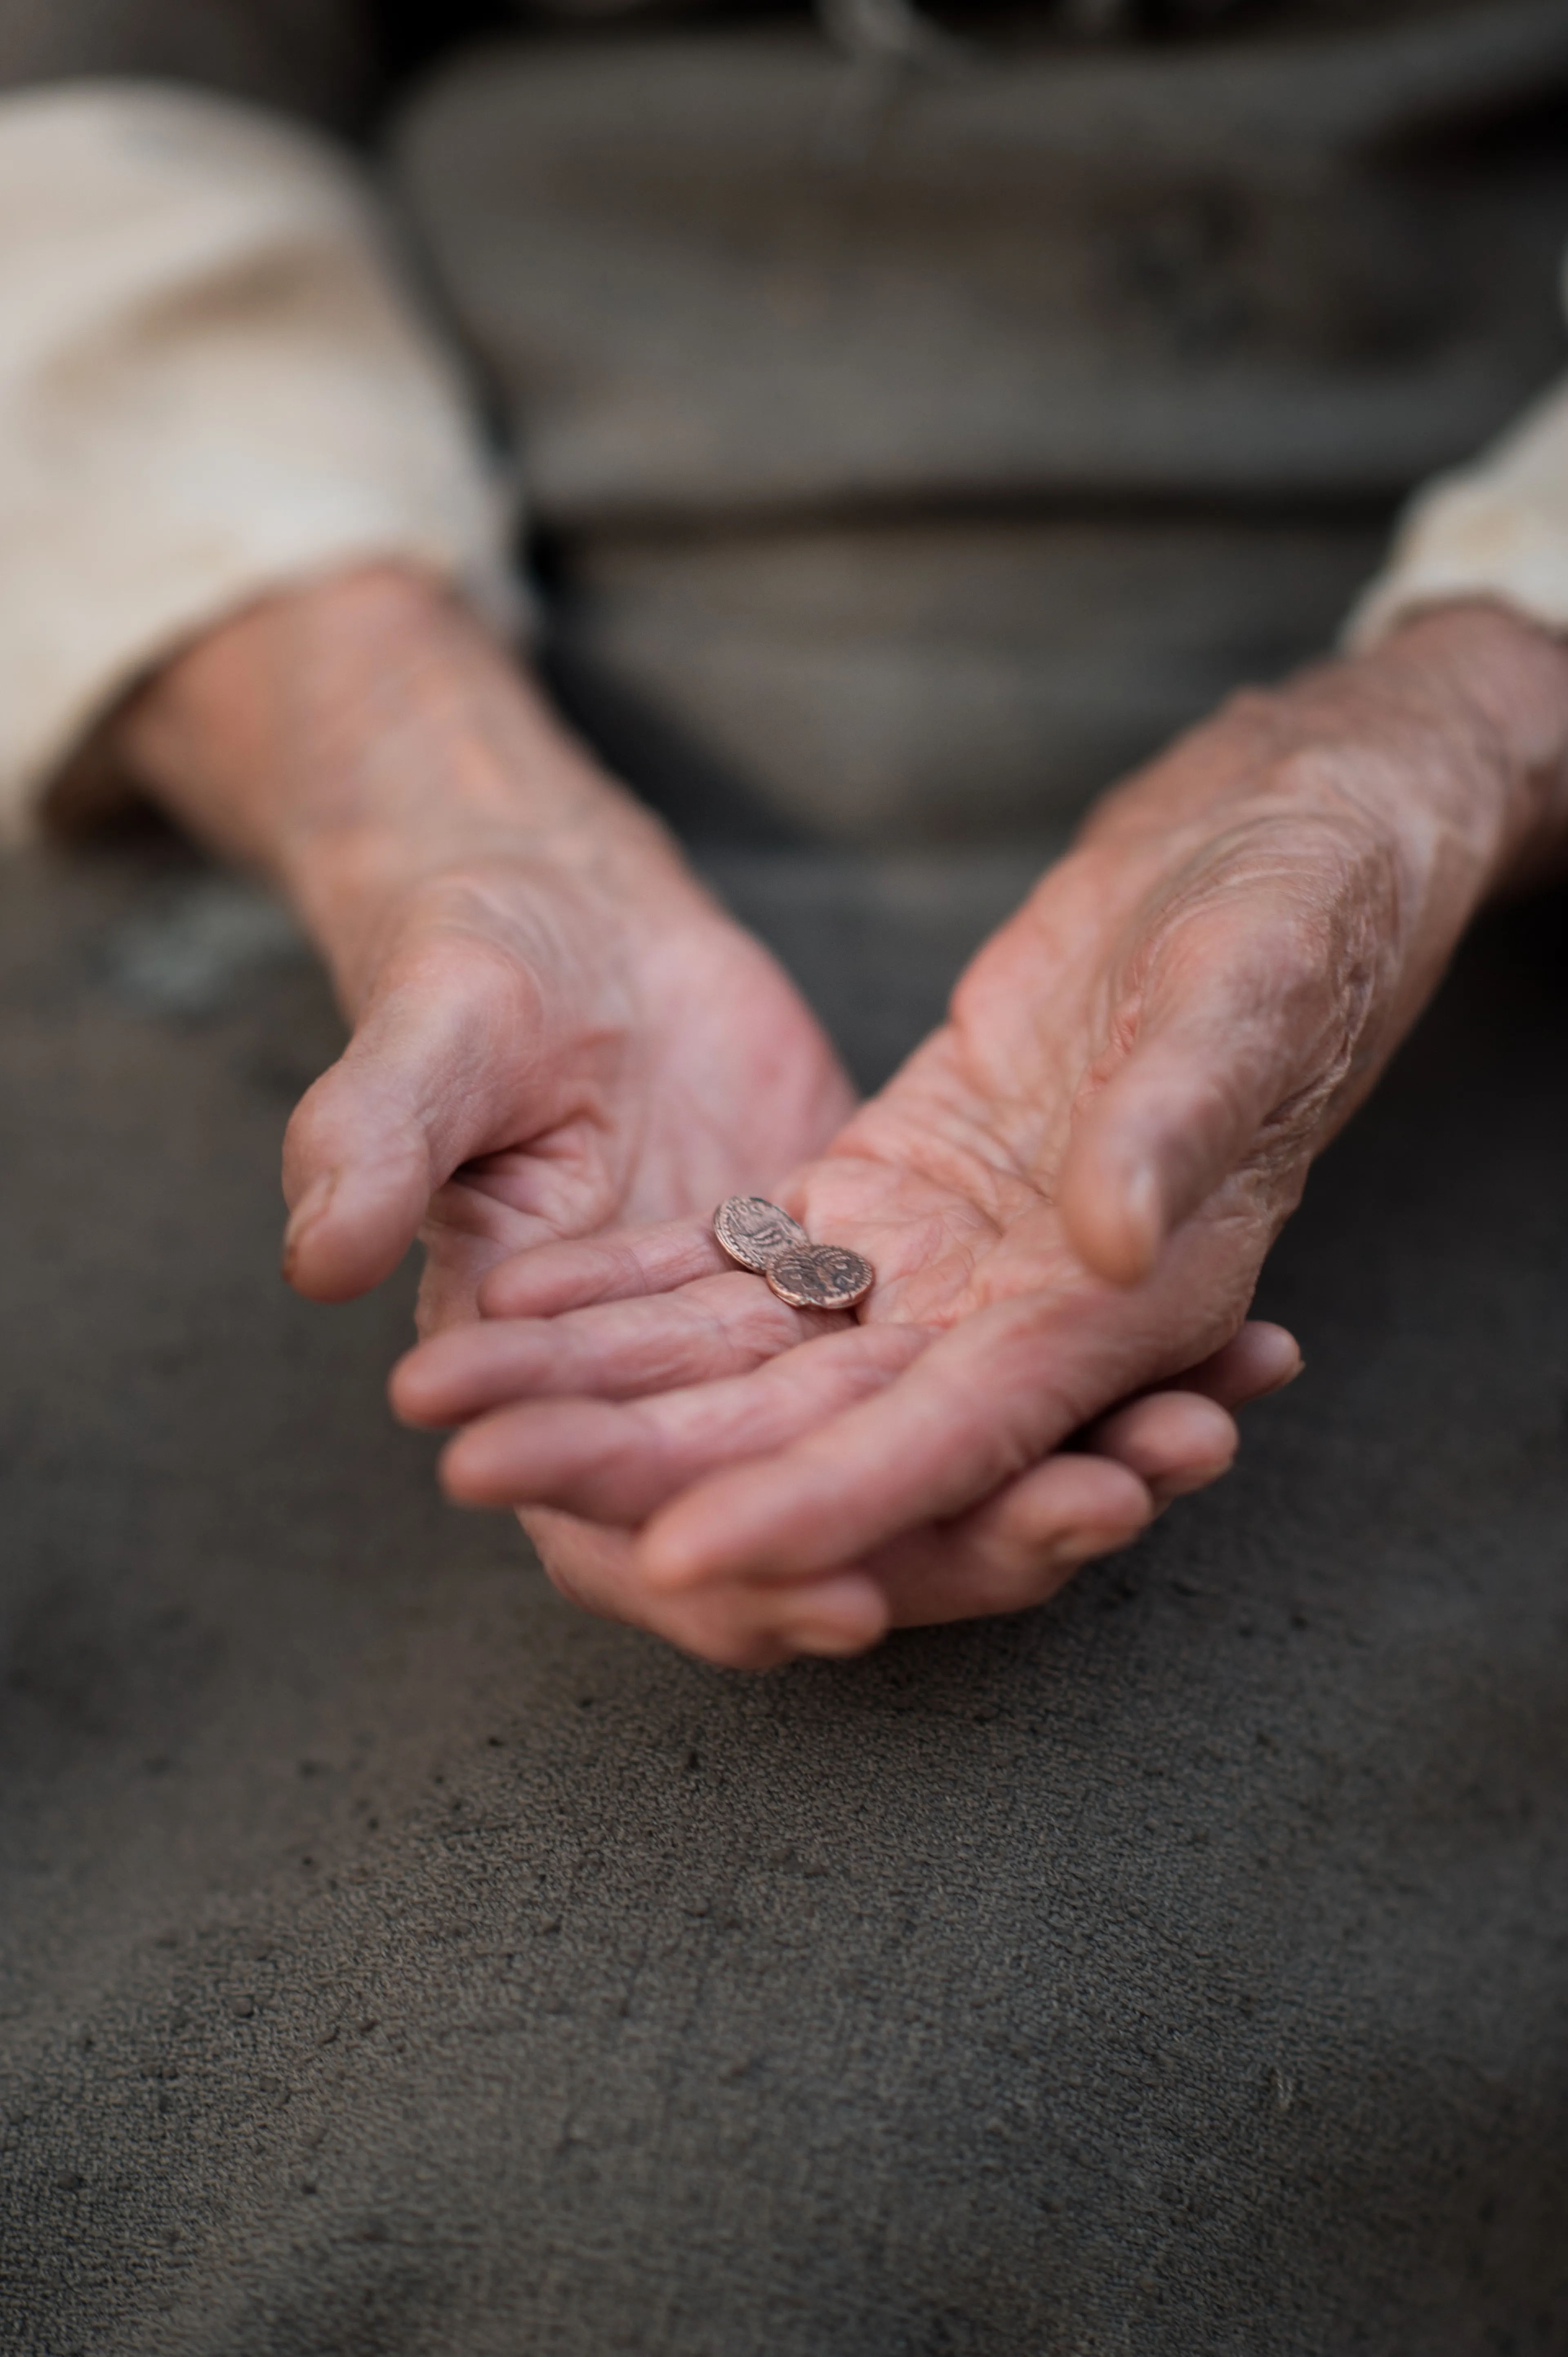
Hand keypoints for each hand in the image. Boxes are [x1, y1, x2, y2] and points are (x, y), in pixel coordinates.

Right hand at [110, 561, 1277, 1667]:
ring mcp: (795, 1351)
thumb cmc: (469, 974)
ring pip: (935, 1461)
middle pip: (832, 1531)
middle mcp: (687, 1405)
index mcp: (551, 1390)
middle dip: (964, 1547)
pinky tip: (1222, 1358)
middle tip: (1099, 1504)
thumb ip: (379, 1145)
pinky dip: (1096, 1372)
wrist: (558, 918)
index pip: (639, 1543)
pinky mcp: (877, 1283)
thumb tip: (319, 1259)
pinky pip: (991, 1356)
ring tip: (1192, 1435)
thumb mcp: (432, 1043)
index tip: (854, 1601)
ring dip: (1059, 1472)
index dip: (741, 1582)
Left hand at [394, 602, 1567, 1663]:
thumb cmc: (1299, 914)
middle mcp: (1023, 1311)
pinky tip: (521, 1303)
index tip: (672, 1557)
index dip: (813, 1509)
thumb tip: (1103, 1243)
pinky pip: (747, 1265)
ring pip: (751, 1359)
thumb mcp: (1249, 990)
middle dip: (643, 1464)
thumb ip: (1176, 1127)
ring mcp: (948, 1257)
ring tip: (450, 1404)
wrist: (1282, 847)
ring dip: (604, 1389)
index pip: (946, 1442)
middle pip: (809, 1428)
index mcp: (1120, 1304)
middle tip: (475, 1472)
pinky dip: (636, 1287)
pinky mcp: (894, 1186)